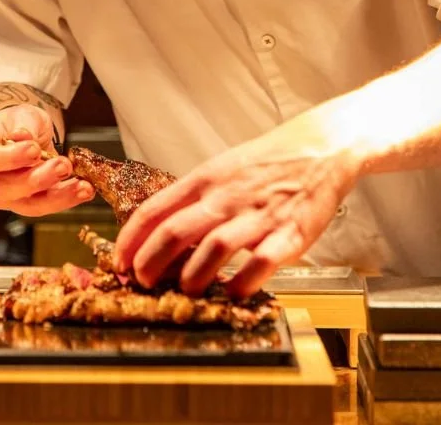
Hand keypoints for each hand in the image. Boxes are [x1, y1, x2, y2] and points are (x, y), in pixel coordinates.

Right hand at [0, 104, 94, 215]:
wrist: (25, 133)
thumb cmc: (17, 122)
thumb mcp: (21, 114)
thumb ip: (22, 125)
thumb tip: (23, 137)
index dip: (10, 158)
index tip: (34, 149)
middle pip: (6, 188)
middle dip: (38, 179)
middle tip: (63, 166)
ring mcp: (4, 196)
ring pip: (28, 204)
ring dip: (58, 196)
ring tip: (82, 186)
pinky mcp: (25, 204)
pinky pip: (45, 206)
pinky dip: (67, 199)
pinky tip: (84, 190)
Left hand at [114, 131, 358, 297]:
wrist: (321, 148)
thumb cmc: (268, 162)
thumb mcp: (223, 170)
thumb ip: (195, 199)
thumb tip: (161, 232)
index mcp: (207, 178)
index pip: (157, 208)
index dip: (131, 239)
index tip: (119, 261)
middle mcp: (227, 196)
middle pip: (176, 231)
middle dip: (150, 262)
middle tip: (142, 282)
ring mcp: (258, 215)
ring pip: (213, 248)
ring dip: (192, 276)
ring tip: (186, 290)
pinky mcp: (290, 234)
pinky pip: (260, 263)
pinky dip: (242, 282)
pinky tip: (233, 291)